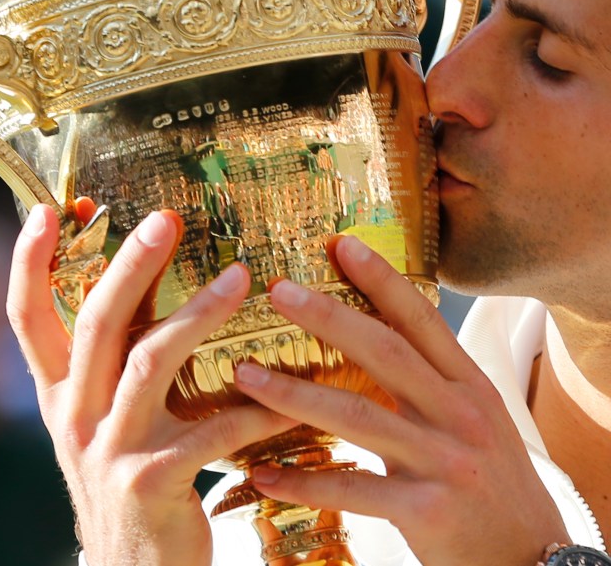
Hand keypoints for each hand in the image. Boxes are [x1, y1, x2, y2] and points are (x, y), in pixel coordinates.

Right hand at [7, 204, 294, 565]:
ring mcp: (109, 449)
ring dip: (196, 314)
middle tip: (166, 219)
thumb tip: (140, 281)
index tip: (49, 211)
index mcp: (60, 394)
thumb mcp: (102, 421)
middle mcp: (74, 416)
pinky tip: (285, 388)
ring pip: (147, 362)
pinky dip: (251, 406)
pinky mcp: (152, 482)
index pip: (27, 318)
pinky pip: (210, 430)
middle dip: (129, 264)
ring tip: (240, 278)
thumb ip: (113, 362)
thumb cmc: (130, 477)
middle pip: (96, 323)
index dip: (30, 264)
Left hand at [233, 236, 569, 565]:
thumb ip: (431, 378)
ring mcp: (444, 462)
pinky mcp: (426, 511)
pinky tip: (263, 474)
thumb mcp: (476, 416)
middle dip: (328, 317)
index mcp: (469, 384)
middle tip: (278, 292)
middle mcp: (458, 414)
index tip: (342, 244)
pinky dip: (304, 481)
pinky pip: (353, 490)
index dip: (382, 278)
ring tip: (245, 376)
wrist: (533, 559)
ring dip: (294, 395)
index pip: (421, 318)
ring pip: (358, 415)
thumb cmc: (494, 479)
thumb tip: (371, 335)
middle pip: (386, 352)